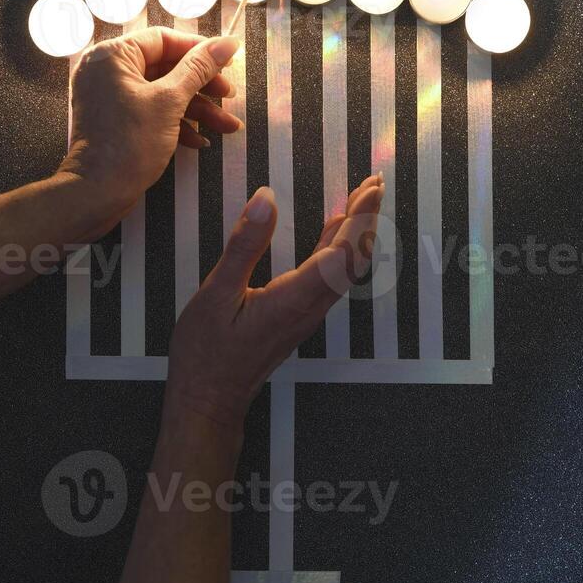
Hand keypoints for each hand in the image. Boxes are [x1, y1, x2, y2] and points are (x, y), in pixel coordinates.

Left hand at [59, 27, 241, 229]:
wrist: (98, 194)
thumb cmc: (127, 145)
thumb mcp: (170, 102)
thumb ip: (199, 69)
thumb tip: (227, 43)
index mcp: (112, 56)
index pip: (163, 40)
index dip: (199, 49)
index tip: (227, 60)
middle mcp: (107, 72)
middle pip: (166, 67)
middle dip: (202, 86)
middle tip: (229, 95)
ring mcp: (111, 98)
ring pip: (163, 93)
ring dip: (197, 109)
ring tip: (227, 126)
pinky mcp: (117, 122)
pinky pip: (152, 112)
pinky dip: (177, 124)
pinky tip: (200, 141)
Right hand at [166, 174, 384, 429]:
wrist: (209, 400)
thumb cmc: (207, 354)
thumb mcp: (216, 294)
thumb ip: (244, 246)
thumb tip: (266, 199)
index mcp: (293, 299)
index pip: (340, 252)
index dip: (360, 217)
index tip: (371, 187)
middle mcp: (310, 308)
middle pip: (352, 259)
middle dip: (367, 218)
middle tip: (375, 182)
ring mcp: (307, 315)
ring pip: (344, 270)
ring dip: (356, 232)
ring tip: (362, 199)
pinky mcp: (298, 318)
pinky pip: (330, 279)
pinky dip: (338, 249)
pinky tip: (335, 232)